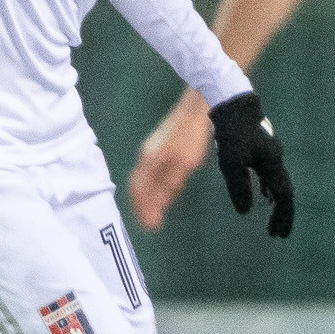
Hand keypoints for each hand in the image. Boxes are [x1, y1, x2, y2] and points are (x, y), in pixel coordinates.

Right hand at [126, 97, 210, 230]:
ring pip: (143, 178)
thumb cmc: (192, 136)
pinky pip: (150, 171)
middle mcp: (145, 156)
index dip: (143, 211)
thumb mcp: (184, 163)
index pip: (139, 191)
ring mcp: (152, 149)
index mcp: (149, 161)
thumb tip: (158, 204)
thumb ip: (170, 184)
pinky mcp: (161, 145)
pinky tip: (163, 189)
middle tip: (149, 223)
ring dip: (147, 197)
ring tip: (154, 211)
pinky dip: (152, 186)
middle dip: (142, 206)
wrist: (197, 106)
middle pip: (137, 186)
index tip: (150, 227)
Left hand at [208, 93, 293, 238]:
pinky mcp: (260, 148)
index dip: (282, 217)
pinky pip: (270, 174)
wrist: (232, 102)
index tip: (277, 234)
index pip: (284, 197)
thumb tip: (244, 212)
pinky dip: (269, 189)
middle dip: (283, 215)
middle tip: (278, 234)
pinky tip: (264, 195)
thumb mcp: (231, 161)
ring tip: (273, 220)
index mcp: (273, 164)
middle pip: (285, 193)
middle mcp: (275, 160)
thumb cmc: (231, 131)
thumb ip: (239, 187)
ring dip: (276, 203)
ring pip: (278, 184)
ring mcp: (269, 154)